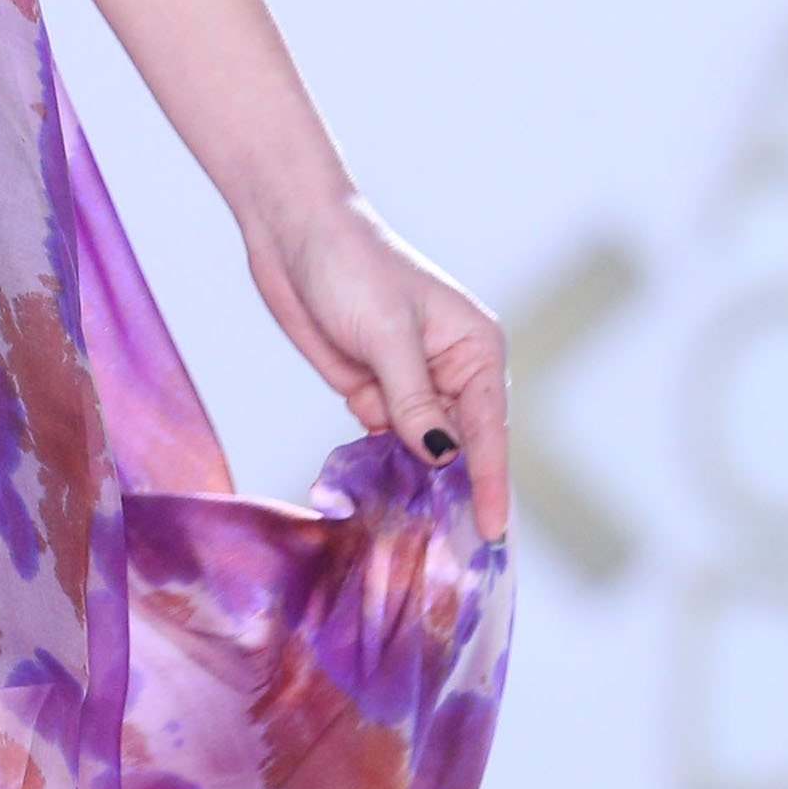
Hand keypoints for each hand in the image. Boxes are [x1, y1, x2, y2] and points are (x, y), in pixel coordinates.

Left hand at [246, 187, 510, 540]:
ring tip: (416, 535)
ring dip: (417, 482)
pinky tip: (377, 488)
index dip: (490, 482)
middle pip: (461, 447)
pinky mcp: (374, 389)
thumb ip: (413, 399)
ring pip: (423, 448)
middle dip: (454, 492)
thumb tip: (441, 454)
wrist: (294, 235)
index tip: (492, 531)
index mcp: (475, 348)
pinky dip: (382, 463)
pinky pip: (387, 439)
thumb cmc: (352, 267)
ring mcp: (412, 382)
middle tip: (452, 553)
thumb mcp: (386, 335)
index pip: (488, 429)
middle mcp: (453, 369)